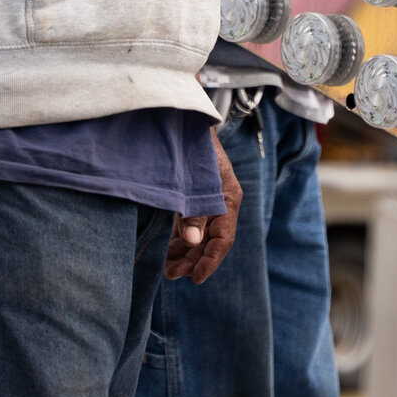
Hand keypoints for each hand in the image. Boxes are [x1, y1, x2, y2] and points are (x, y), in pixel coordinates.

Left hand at [166, 131, 241, 282]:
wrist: (183, 118)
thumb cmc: (192, 146)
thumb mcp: (194, 179)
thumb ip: (194, 211)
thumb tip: (192, 241)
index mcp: (228, 198)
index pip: (223, 239)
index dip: (210, 261)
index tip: (196, 278)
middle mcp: (221, 202)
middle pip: (211, 241)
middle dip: (193, 260)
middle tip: (172, 275)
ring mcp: (208, 199)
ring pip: (199, 235)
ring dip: (185, 253)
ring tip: (168, 269)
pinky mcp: (194, 196)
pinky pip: (190, 225)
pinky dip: (181, 239)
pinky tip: (168, 250)